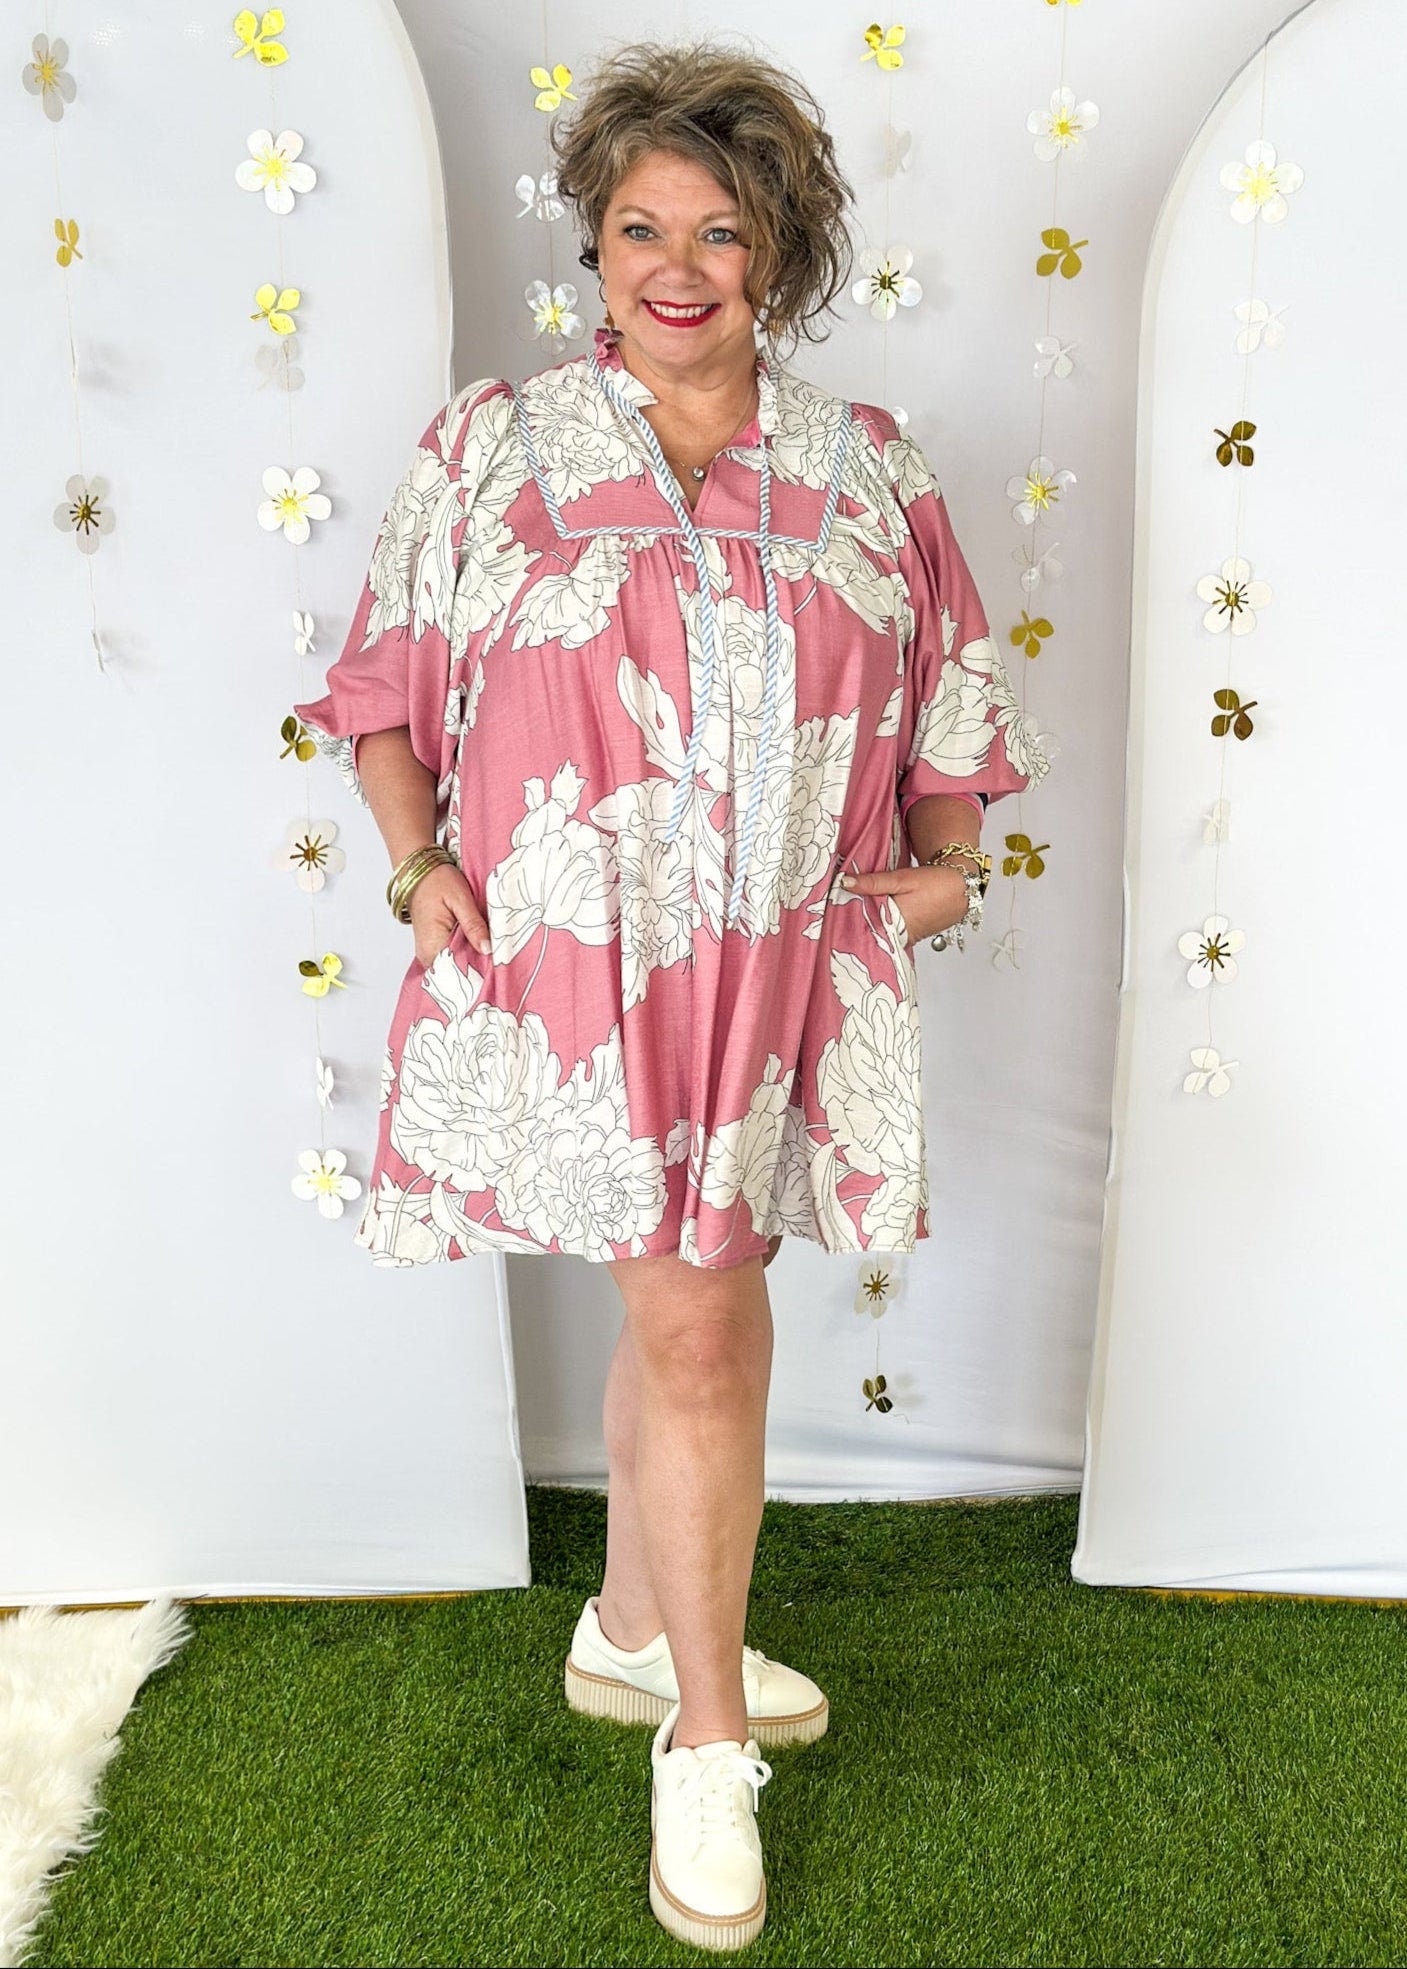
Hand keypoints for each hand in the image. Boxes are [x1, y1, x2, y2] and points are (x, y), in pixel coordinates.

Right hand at [407, 863, 491, 967]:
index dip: (480, 973)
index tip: (499, 968)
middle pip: (457, 973)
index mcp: (433, 946)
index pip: (458, 973)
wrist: (419, 870)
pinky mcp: (432, 947)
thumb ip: (474, 925)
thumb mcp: (461, 899)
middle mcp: (427, 955)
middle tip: (500, 959)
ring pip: (456, 967)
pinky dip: (466, 954)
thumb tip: (488, 949)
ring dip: (473, 961)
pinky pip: (451, 958)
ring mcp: (428, 952)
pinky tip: (479, 946)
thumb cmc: (437, 881)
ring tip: (492, 952)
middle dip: (479, 968)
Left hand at [841, 862, 969, 947]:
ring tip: (848, 915)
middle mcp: (901, 936)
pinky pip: (891, 935)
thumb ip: (873, 882)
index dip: (846, 918)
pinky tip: (871, 918)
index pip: (862, 925)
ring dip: (868, 926)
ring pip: (880, 935)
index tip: (829, 912)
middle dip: (854, 924)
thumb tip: (844, 882)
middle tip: (833, 914)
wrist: (963, 888)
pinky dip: (881, 927)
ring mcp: (908, 939)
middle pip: (870, 933)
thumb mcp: (901, 878)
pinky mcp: (913, 937)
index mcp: (896, 922)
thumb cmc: (935, 882)